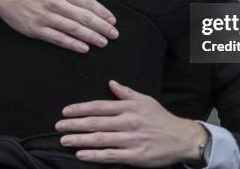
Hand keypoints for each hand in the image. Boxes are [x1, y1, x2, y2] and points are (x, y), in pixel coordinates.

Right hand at [0, 0, 117, 52]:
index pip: (86, 1)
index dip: (101, 11)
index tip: (113, 20)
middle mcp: (54, 2)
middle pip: (83, 16)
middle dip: (101, 26)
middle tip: (114, 34)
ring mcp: (44, 17)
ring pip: (72, 28)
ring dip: (90, 36)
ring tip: (103, 42)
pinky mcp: (35, 29)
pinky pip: (57, 38)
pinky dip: (72, 44)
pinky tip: (84, 48)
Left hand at [55, 80, 208, 166]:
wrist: (181, 138)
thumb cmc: (161, 119)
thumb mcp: (145, 100)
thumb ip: (126, 92)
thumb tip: (111, 83)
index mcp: (129, 107)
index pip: (99, 106)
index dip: (81, 109)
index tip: (66, 111)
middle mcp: (128, 122)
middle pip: (96, 123)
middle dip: (74, 124)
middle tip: (58, 126)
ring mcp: (131, 140)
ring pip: (100, 139)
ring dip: (80, 139)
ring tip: (64, 140)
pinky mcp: (135, 156)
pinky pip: (110, 155)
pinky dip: (94, 155)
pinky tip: (81, 154)